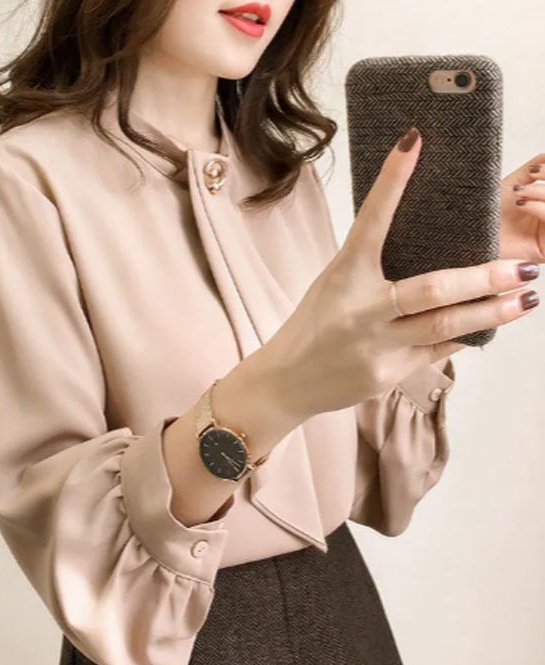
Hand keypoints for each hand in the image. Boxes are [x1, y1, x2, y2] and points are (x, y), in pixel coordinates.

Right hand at [260, 127, 539, 422]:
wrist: (287, 381)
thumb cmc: (313, 326)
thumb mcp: (334, 287)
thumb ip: (373, 272)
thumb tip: (430, 248)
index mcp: (343, 276)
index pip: (370, 222)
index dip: (391, 183)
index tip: (414, 142)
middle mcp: (361, 309)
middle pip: (431, 291)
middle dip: (483, 278)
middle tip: (525, 268)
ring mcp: (376, 346)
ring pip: (445, 326)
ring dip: (491, 312)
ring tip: (527, 298)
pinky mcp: (387, 374)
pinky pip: (437, 351)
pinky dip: (464, 335)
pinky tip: (486, 325)